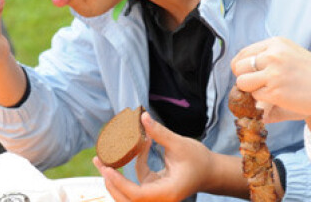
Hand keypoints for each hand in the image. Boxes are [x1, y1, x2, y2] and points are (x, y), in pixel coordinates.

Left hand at [93, 112, 216, 201]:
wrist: (211, 172)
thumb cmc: (199, 160)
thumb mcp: (180, 144)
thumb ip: (160, 133)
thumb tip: (142, 117)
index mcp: (167, 193)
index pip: (137, 195)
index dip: (120, 183)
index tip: (107, 169)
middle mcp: (160, 199)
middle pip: (127, 199)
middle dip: (110, 182)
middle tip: (99, 161)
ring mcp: (156, 195)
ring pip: (128, 193)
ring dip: (115, 177)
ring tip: (103, 158)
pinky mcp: (154, 188)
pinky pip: (137, 181)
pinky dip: (135, 164)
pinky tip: (142, 144)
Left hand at [231, 37, 310, 122]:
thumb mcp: (291, 54)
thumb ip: (268, 57)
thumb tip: (239, 66)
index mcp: (276, 43)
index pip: (243, 53)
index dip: (241, 67)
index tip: (248, 75)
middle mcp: (273, 55)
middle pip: (238, 67)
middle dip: (244, 79)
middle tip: (258, 86)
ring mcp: (273, 73)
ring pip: (243, 83)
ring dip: (252, 91)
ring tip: (269, 92)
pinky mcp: (275, 91)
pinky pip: (256, 97)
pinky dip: (263, 101)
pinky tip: (280, 99)